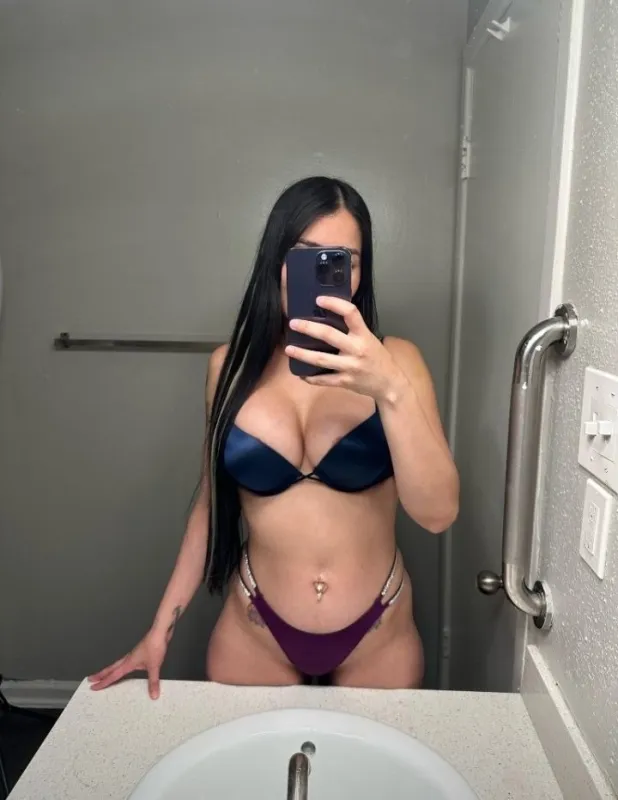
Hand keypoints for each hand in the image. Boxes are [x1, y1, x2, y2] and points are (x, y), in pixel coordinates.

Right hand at [87, 629, 167, 699]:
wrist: (160, 633)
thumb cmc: (155, 646)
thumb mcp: (154, 666)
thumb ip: (153, 682)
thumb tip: (153, 695)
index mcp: (128, 663)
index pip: (113, 675)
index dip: (103, 682)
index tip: (94, 687)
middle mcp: (128, 659)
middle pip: (111, 668)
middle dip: (100, 675)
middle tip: (91, 679)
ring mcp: (133, 655)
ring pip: (117, 664)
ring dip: (109, 670)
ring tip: (104, 675)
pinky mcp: (139, 652)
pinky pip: (126, 662)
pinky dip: (121, 667)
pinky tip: (126, 668)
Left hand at [285, 296, 407, 401]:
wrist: (390, 383)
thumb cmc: (378, 358)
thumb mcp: (370, 339)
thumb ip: (353, 330)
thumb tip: (330, 317)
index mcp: (364, 335)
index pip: (350, 313)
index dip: (334, 304)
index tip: (319, 299)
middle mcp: (356, 349)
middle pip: (329, 335)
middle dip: (308, 328)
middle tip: (293, 323)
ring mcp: (350, 366)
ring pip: (321, 359)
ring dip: (302, 354)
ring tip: (289, 349)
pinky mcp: (345, 381)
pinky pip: (324, 380)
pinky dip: (311, 377)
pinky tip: (301, 373)